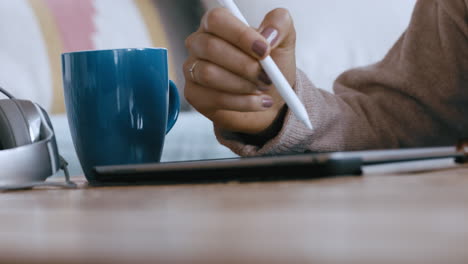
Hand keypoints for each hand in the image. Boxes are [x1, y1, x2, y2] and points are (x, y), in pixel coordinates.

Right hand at [184, 7, 296, 134]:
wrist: (270, 101)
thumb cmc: (271, 68)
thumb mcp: (283, 42)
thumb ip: (280, 24)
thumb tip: (268, 34)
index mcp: (218, 24)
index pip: (217, 19)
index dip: (241, 35)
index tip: (264, 50)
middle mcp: (199, 43)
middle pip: (211, 47)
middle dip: (245, 65)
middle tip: (267, 76)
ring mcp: (192, 69)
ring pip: (209, 74)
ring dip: (243, 84)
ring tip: (261, 88)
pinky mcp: (194, 94)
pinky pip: (214, 97)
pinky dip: (242, 102)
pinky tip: (257, 102)